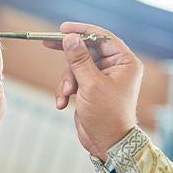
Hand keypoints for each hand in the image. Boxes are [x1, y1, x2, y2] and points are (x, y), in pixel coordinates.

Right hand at [44, 22, 143, 160]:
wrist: (106, 143)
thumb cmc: (107, 116)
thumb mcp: (90, 85)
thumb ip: (79, 60)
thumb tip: (70, 38)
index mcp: (124, 62)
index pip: (101, 37)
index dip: (82, 31)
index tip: (63, 28)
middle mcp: (114, 68)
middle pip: (86, 50)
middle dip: (69, 58)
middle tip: (48, 44)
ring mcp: (101, 79)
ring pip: (75, 67)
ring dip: (66, 80)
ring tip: (66, 94)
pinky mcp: (89, 90)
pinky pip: (72, 81)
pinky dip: (65, 91)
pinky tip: (62, 104)